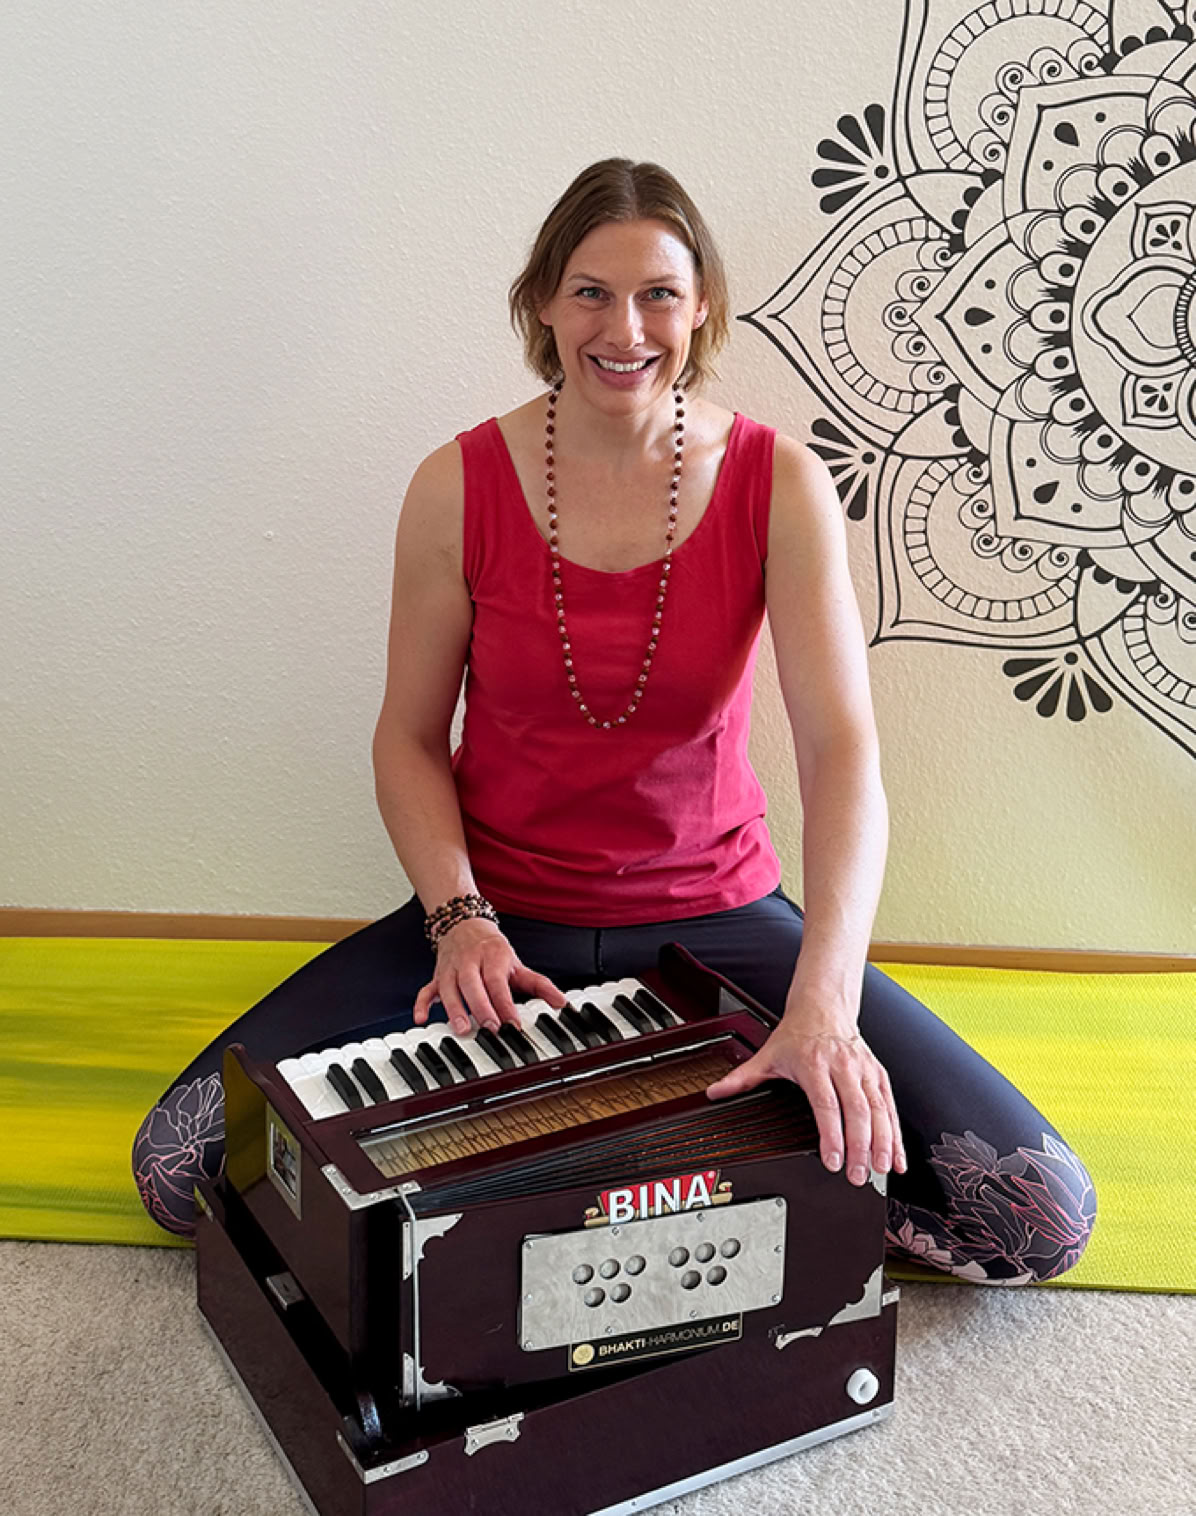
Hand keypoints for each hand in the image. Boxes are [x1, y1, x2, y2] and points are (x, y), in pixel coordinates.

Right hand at [414, 917, 566, 1034]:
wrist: (465, 925)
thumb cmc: (494, 952)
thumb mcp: (518, 965)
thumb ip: (539, 985)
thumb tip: (562, 1002)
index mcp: (493, 957)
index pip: (498, 982)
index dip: (505, 1004)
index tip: (514, 1025)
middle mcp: (470, 962)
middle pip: (473, 984)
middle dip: (481, 1007)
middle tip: (490, 1028)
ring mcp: (451, 969)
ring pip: (449, 988)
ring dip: (454, 1008)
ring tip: (462, 1029)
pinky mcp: (437, 976)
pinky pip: (426, 989)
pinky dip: (422, 1004)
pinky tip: (421, 1018)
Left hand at [706, 1016, 905, 1185]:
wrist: (824, 1006)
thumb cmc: (798, 1033)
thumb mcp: (768, 1054)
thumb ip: (742, 1078)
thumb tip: (716, 1093)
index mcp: (815, 1063)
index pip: (826, 1104)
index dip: (832, 1134)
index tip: (832, 1159)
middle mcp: (843, 1066)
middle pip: (857, 1110)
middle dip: (860, 1146)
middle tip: (857, 1174)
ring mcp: (864, 1070)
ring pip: (879, 1109)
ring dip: (883, 1142)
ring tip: (881, 1169)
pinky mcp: (878, 1074)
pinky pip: (890, 1106)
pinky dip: (895, 1134)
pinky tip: (896, 1157)